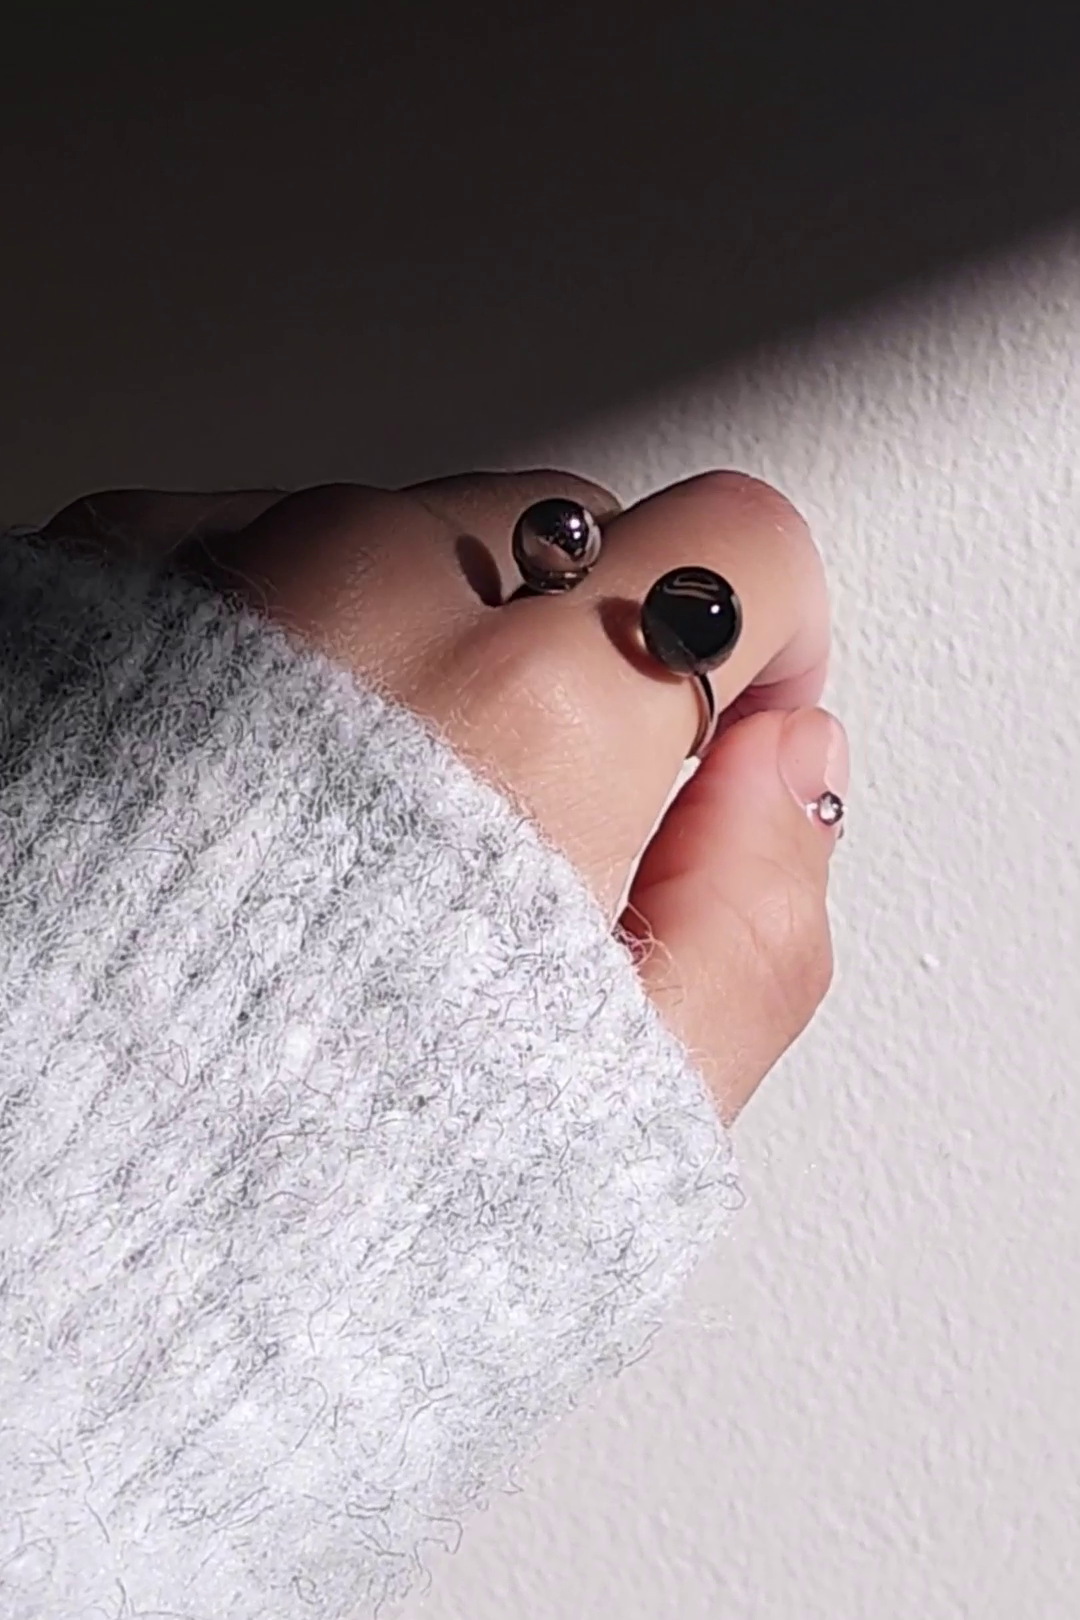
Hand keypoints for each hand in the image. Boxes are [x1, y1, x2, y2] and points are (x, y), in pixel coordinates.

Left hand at [43, 468, 843, 1123]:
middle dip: (580, 656)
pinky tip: (239, 791)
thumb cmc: (274, 1200)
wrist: (19, 1221)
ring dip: (420, 647)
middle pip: (570, 539)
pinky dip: (280, 633)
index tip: (715, 724)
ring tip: (346, 833)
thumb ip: (752, 911)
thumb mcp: (613, 1114)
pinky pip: (254, 544)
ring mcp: (211, 572)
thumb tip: (790, 763)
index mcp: (522, 716)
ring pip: (409, 541)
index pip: (737, 550)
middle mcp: (360, 598)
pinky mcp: (91, 585)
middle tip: (507, 830)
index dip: (758, 647)